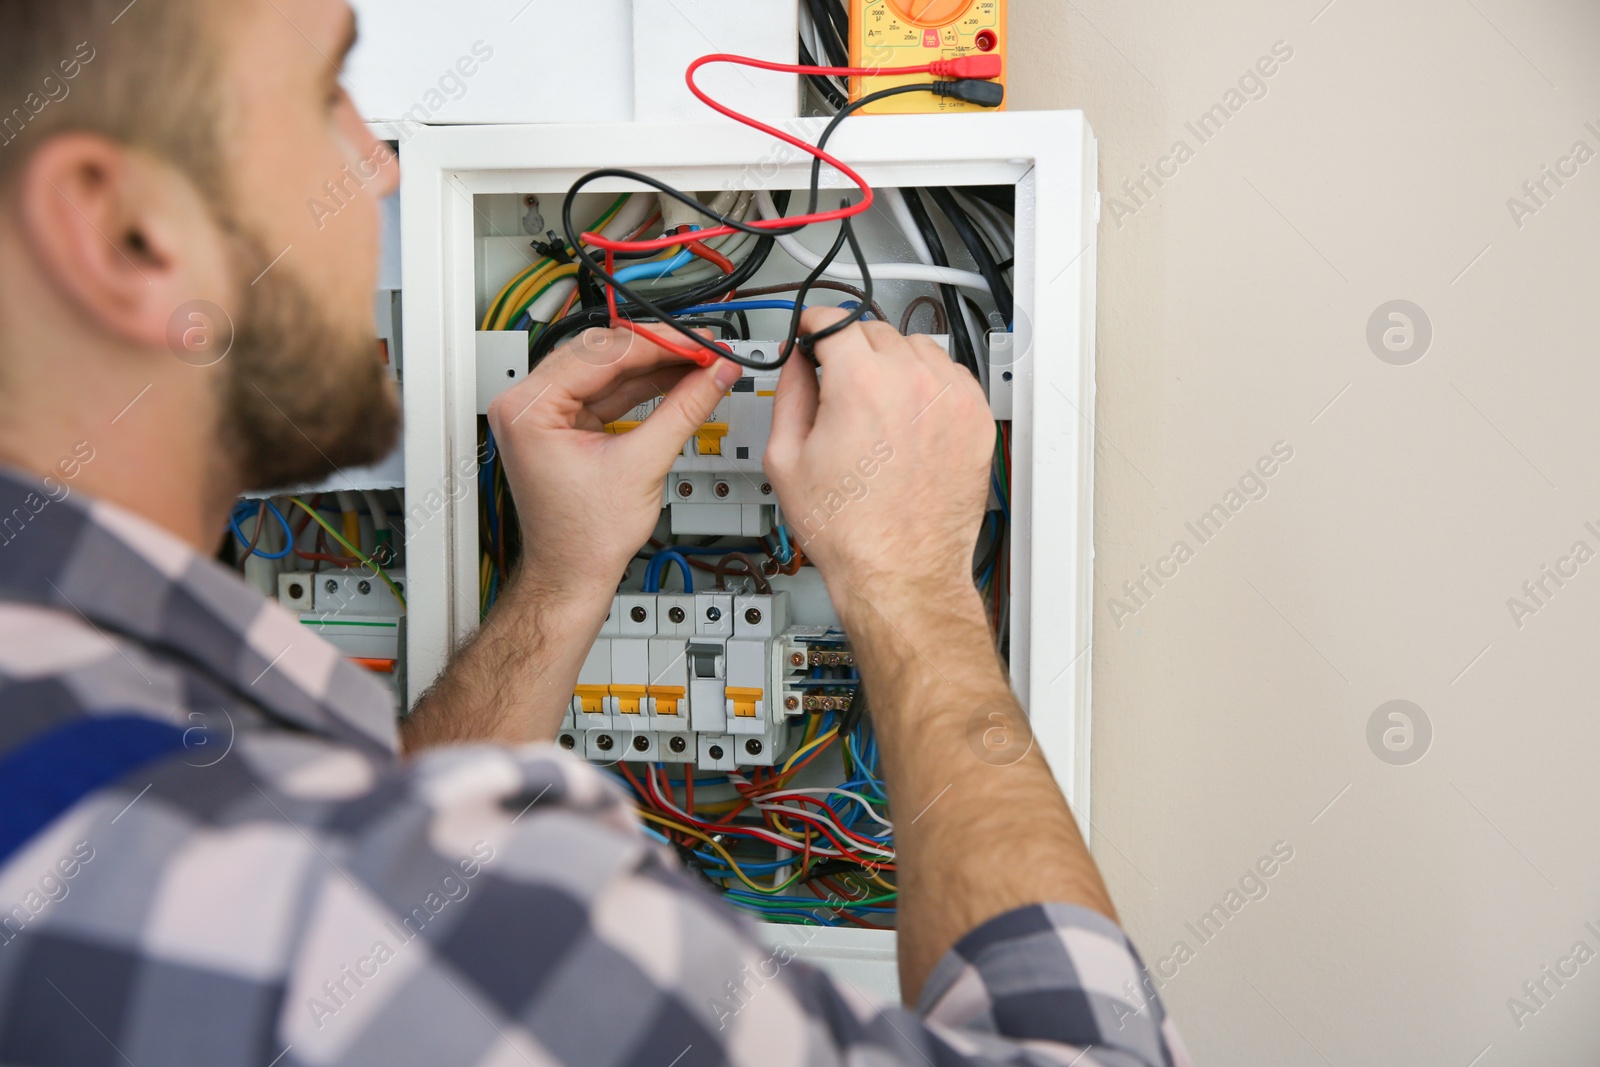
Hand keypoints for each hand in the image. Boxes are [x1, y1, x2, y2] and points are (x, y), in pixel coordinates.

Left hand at [487, 325, 741, 600]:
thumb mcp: (642, 465)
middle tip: (702, 349)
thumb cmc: (584, 539)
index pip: (600, 354)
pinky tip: (676, 381)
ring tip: (698, 363)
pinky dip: (642, 388)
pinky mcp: (563, 425)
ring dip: (654, 367)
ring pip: (606, 371)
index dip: (657, 346)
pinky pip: (606, 393)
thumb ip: (684, 411)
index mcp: (529, 409)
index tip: (697, 343)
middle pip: (600, 354)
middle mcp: (527, 405)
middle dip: (657, 352)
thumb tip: (714, 376)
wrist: (573, 575)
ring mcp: (543, 414)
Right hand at [764, 308, 993, 625]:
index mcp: (862, 383)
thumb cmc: (849, 530)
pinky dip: (927, 386)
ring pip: (916, 347)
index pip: (834, 318)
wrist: (900, 572)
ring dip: (893, 363)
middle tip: (838, 384)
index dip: (813, 326)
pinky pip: (949, 376)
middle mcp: (913, 381)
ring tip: (876, 406)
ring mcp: (952, 398)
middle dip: (851, 349)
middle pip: (875, 330)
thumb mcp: (786, 457)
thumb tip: (795, 361)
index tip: (811, 335)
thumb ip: (788, 391)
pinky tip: (908, 418)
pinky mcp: (976, 419)